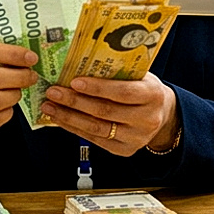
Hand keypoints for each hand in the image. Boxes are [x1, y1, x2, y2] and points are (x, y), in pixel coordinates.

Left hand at [41, 73, 178, 156]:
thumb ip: (118, 71)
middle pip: (105, 111)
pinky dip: (75, 129)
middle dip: (75, 101)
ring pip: (96, 128)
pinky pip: (95, 139)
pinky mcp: (125, 150)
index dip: (97, 87)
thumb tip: (82, 63)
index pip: (122, 92)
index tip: (74, 81)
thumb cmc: (145, 89)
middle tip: (54, 92)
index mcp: (152, 95)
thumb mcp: (140, 75)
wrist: (163, 114)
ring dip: (69, 117)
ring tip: (50, 106)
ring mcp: (136, 138)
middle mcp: (147, 119)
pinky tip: (61, 119)